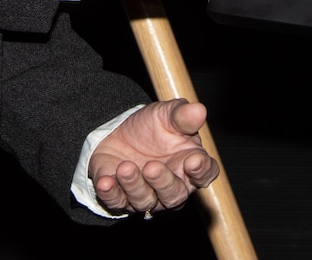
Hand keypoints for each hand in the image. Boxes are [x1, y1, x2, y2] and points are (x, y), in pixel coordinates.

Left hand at [89, 99, 219, 215]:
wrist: (118, 132)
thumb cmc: (151, 126)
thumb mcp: (167, 114)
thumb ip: (182, 115)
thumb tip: (199, 110)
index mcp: (190, 163)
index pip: (205, 173)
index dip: (202, 170)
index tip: (194, 161)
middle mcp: (172, 185)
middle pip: (175, 195)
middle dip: (163, 182)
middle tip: (152, 167)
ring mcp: (147, 195)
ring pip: (146, 201)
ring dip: (135, 186)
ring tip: (125, 167)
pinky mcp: (121, 198)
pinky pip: (117, 202)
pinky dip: (111, 193)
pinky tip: (106, 182)